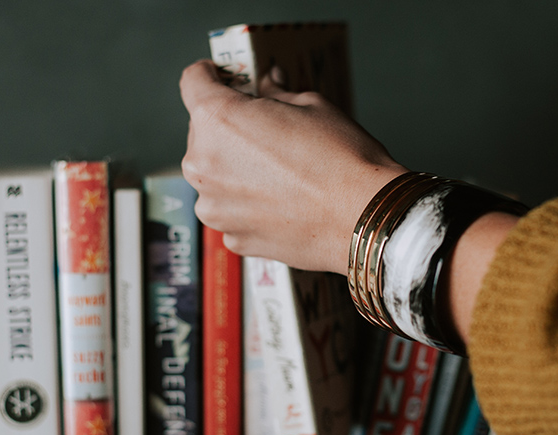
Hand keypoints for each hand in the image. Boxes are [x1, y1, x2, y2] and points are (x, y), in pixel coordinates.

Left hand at [179, 59, 407, 273]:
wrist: (364, 218)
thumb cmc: (341, 160)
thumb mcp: (311, 106)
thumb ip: (276, 95)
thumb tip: (268, 86)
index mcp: (218, 119)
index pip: (193, 82)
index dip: (209, 75)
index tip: (221, 78)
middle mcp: (203, 164)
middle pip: (203, 133)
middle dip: (229, 128)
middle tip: (267, 132)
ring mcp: (215, 207)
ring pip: (215, 177)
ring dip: (236, 170)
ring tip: (279, 174)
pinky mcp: (233, 237)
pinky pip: (232, 211)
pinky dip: (249, 204)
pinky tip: (283, 202)